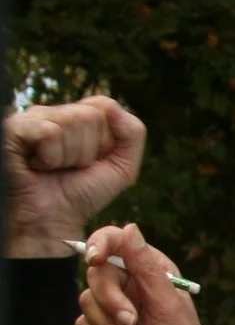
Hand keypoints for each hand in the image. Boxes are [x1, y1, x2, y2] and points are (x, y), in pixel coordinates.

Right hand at [5, 98, 144, 255]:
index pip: (104, 106)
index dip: (105, 141)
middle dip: (87, 150)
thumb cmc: (82, 193)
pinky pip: (48, 131)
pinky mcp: (12, 129)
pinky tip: (36, 164)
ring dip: (68, 156)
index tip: (90, 161)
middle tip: (69, 168)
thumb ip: (133, 133)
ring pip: (70, 122)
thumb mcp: (122, 167)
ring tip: (52, 167)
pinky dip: (50, 156)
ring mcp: (29, 119)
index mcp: (75, 116)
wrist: (52, 219)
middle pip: (89, 115)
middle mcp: (51, 113)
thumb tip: (113, 105)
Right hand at [73, 223, 212, 324]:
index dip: (100, 245)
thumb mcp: (168, 305)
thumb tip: (130, 227)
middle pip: (95, 275)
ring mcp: (111, 309)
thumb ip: (146, 267)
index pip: (114, 242)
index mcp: (149, 271)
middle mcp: (128, 285)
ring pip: (85, 303)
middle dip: (111, 302)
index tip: (96, 260)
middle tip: (133, 322)